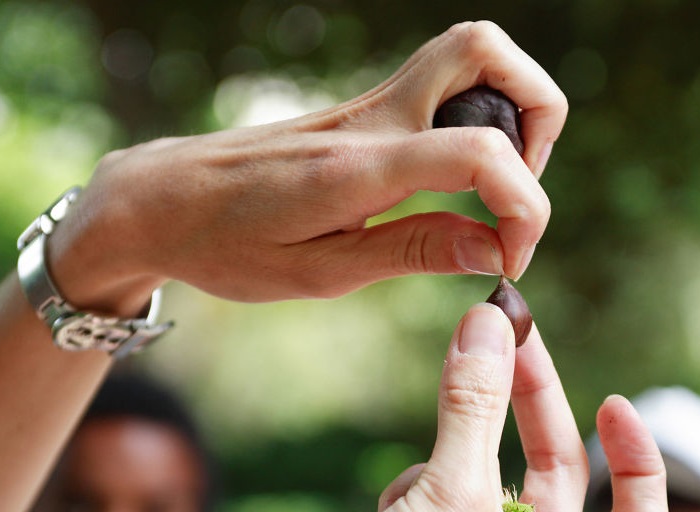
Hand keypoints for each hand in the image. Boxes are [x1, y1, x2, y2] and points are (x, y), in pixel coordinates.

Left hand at [46, 21, 566, 314]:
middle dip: (540, 113)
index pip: (481, 153)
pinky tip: (457, 185)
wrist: (160, 199)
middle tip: (519, 189)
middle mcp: (373, 117)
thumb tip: (494, 248)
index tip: (511, 257)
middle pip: (485, 50)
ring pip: (470, 53)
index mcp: (361, 165)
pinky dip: (477, 121)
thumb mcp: (320, 273)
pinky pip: (443, 85)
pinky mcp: (365, 110)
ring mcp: (369, 104)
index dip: (525, 207)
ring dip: (513, 108)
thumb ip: (414, 253)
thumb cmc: (227, 244)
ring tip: (497, 186)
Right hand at [233, 305, 669, 511]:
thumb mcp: (451, 496)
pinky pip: (441, 498)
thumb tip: (493, 319)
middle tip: (507, 339)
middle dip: (533, 407)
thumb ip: (474, 405)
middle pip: (556, 476)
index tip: (612, 403)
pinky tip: (391, 509)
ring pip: (489, 478)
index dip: (639, 461)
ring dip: (462, 443)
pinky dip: (419, 484)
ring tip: (440, 419)